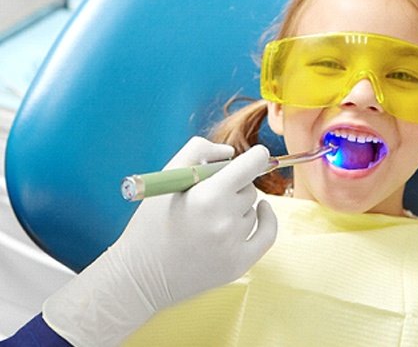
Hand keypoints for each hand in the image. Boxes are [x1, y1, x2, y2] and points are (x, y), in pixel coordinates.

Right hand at [43, 137, 276, 345]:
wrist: (139, 276)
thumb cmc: (151, 221)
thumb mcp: (167, 177)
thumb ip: (199, 150)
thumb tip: (230, 152)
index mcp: (207, 197)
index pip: (250, 166)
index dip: (257, 156)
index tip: (258, 153)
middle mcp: (224, 222)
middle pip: (249, 187)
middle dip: (234, 185)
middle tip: (209, 193)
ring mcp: (233, 246)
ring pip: (252, 209)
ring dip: (238, 206)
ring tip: (209, 217)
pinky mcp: (238, 265)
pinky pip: (267, 234)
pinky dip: (266, 219)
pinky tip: (261, 210)